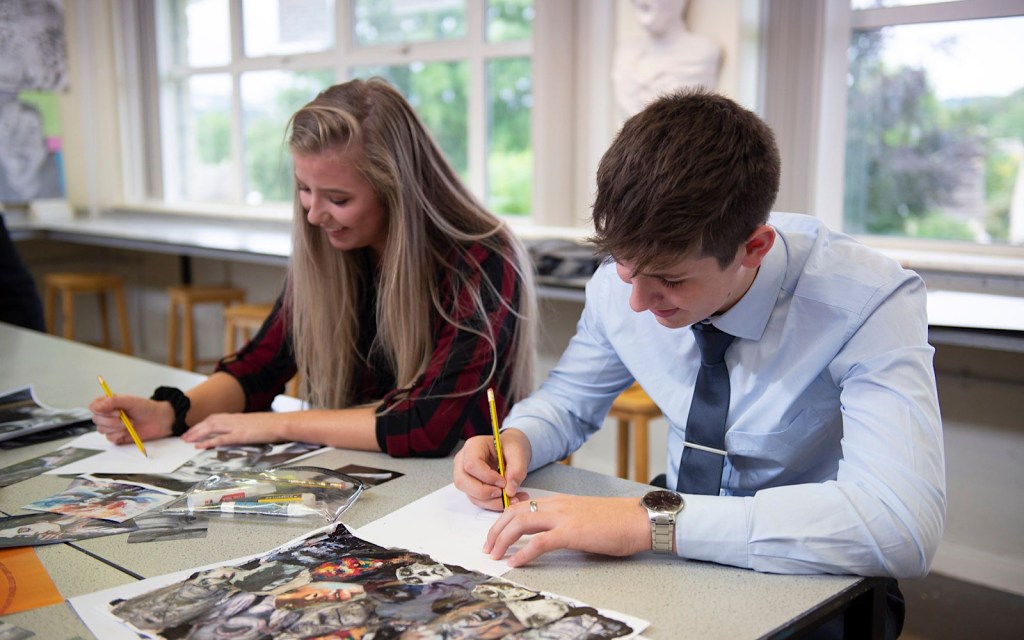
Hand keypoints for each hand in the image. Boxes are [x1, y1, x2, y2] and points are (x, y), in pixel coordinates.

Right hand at [89, 394, 173, 443]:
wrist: (158, 420)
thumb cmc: (146, 408)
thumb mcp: (130, 400)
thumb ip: (113, 401)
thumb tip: (97, 406)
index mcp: (109, 404)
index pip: (93, 406)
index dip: (100, 409)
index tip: (115, 410)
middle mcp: (108, 415)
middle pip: (96, 419)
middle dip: (112, 420)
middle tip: (125, 417)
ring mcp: (111, 426)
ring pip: (102, 429)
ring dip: (117, 427)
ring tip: (130, 423)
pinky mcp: (116, 436)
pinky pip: (110, 438)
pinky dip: (119, 435)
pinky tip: (129, 431)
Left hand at [180, 412, 286, 448]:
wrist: (283, 423)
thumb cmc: (273, 425)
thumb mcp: (256, 423)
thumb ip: (245, 426)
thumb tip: (240, 432)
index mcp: (238, 417)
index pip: (215, 417)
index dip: (203, 423)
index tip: (194, 429)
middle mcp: (234, 419)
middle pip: (209, 422)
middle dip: (195, 429)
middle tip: (184, 437)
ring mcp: (237, 427)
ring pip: (211, 428)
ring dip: (197, 434)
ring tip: (187, 441)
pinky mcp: (240, 435)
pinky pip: (221, 438)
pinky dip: (208, 442)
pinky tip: (200, 446)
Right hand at [453, 431, 531, 510]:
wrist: (510, 450)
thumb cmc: (510, 447)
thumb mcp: (518, 453)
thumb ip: (517, 470)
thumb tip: (510, 490)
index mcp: (473, 446)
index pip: (471, 464)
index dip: (487, 477)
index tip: (504, 482)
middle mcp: (463, 460)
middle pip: (462, 481)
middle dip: (485, 492)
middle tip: (504, 493)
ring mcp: (465, 475)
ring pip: (470, 494)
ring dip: (492, 501)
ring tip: (513, 498)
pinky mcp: (471, 487)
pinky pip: (478, 500)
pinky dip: (494, 504)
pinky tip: (509, 499)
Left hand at [484, 495, 650, 567]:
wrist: (639, 518)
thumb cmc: (617, 520)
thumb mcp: (584, 515)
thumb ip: (565, 521)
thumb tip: (550, 536)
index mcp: (559, 501)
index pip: (521, 505)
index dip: (503, 519)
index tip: (495, 534)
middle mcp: (557, 505)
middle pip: (514, 512)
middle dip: (495, 530)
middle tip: (488, 547)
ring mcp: (563, 517)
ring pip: (520, 523)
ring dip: (502, 540)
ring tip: (495, 555)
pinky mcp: (572, 532)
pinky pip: (539, 542)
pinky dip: (523, 553)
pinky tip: (515, 562)